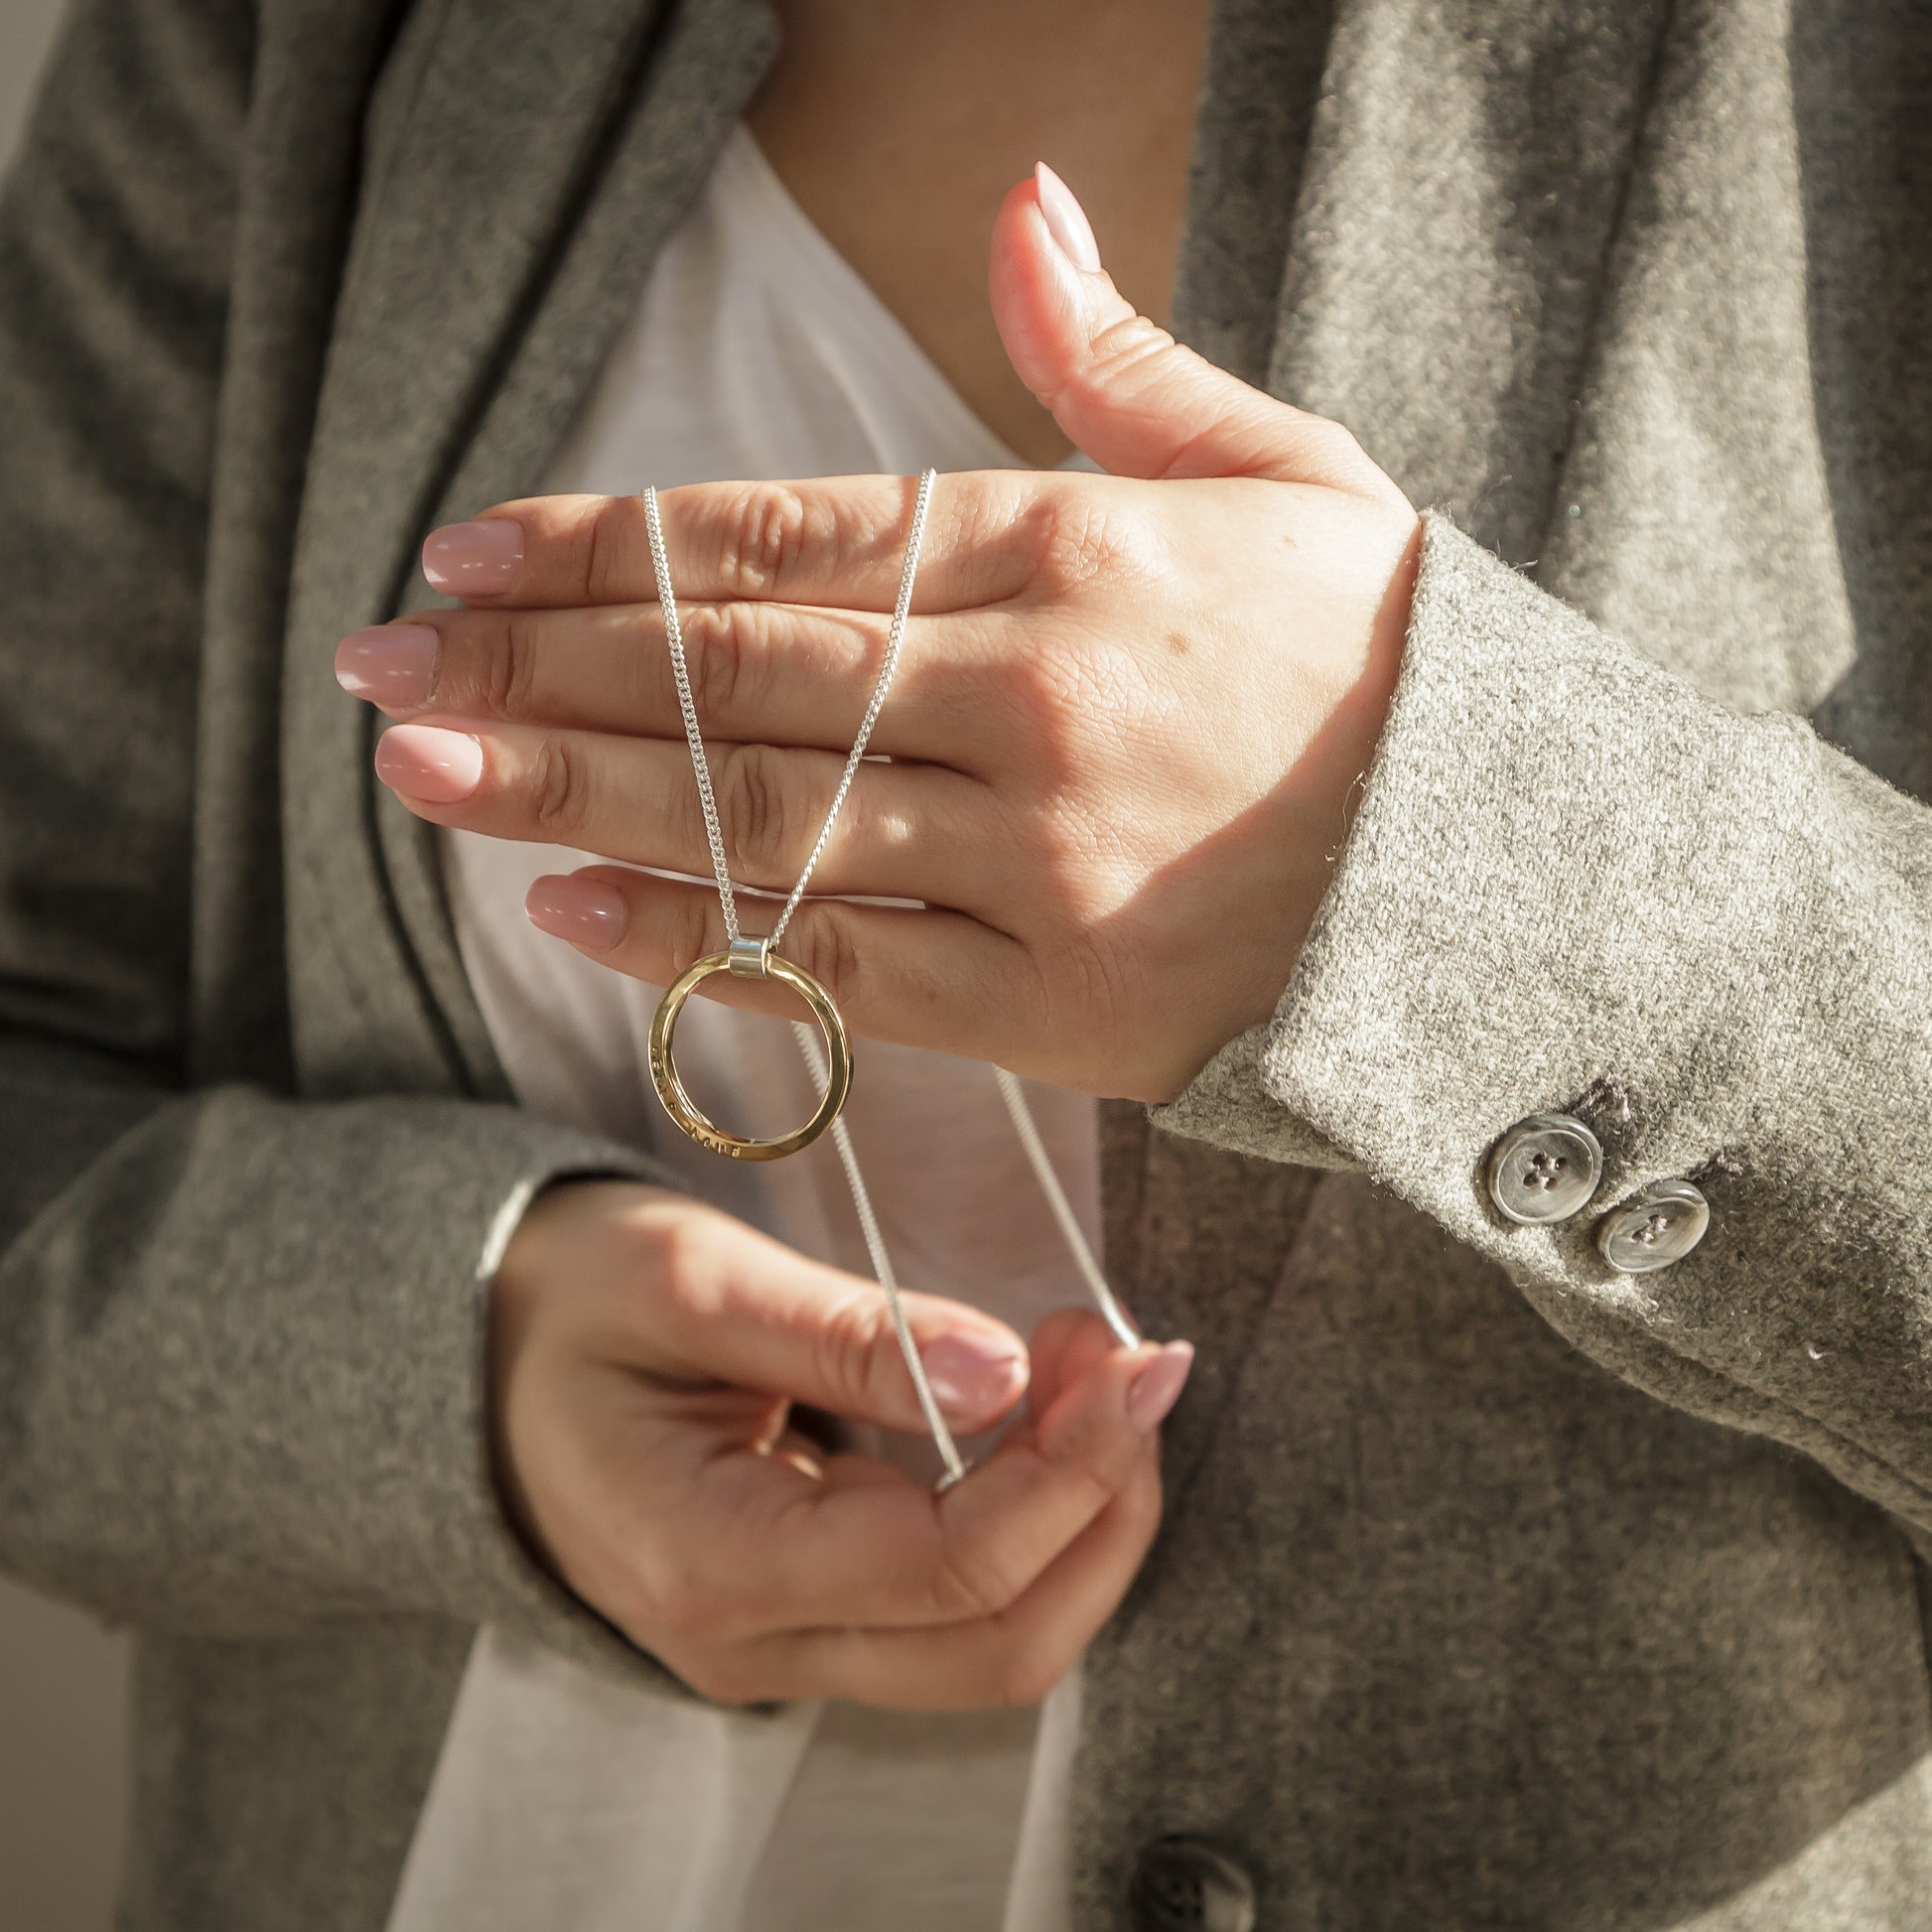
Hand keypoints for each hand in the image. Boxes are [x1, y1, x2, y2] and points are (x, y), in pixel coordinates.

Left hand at [340, 170, 1418, 1100]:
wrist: (1519, 875)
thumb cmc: (1386, 664)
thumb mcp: (1281, 472)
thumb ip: (1120, 360)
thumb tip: (1024, 209)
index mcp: (1078, 542)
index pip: (794, 530)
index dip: (617, 542)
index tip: (475, 549)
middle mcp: (1036, 690)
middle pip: (738, 668)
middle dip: (541, 660)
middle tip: (387, 659)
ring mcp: (1038, 854)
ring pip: (757, 810)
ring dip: (570, 786)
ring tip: (420, 766)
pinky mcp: (1053, 1001)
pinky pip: (838, 960)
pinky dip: (697, 932)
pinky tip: (567, 905)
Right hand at [490, 1180, 1186, 1707]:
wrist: (479, 1364)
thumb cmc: (568, 1305)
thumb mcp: (690, 1278)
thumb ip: (846, 1331)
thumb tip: (1007, 1373)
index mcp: (708, 1563)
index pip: (944, 1566)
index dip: (1068, 1469)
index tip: (1136, 1359)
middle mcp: (753, 1642)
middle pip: (997, 1644)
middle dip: (1102, 1505)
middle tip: (1132, 1361)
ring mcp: (784, 1645)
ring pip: (993, 1643)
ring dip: (1080, 1516)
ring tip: (1093, 1372)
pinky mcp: (810, 1615)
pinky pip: (957, 1606)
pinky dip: (1031, 1520)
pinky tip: (1042, 1417)